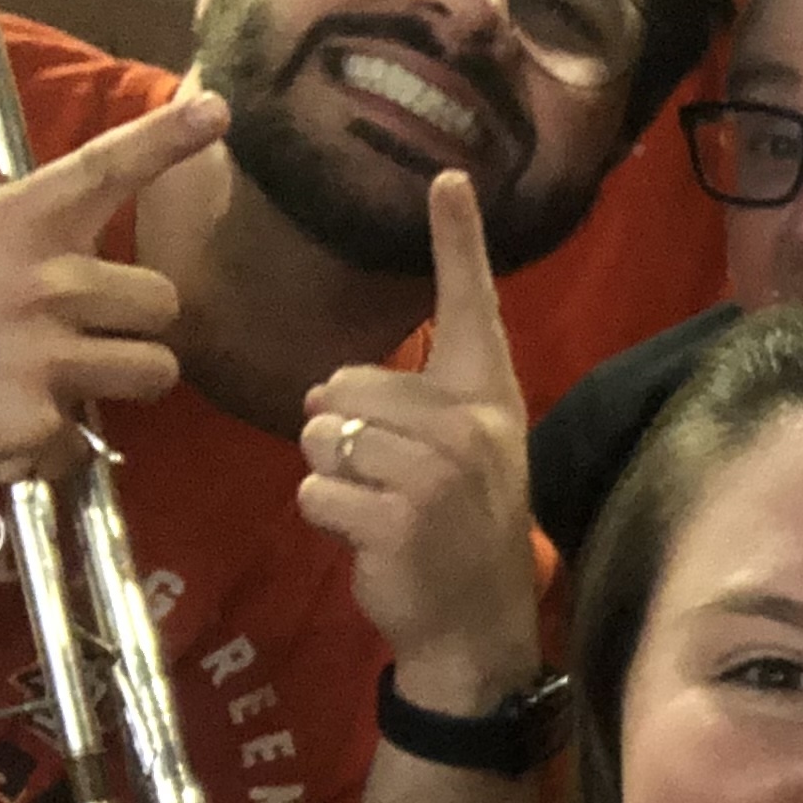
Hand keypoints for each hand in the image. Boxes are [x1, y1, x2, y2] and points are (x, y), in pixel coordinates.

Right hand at [0, 93, 221, 485]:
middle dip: (134, 319)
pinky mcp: (40, 426)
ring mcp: (47, 358)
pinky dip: (55, 443)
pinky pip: (89, 439)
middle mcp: (44, 284)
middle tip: (82, 330)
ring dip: (119, 379)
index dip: (166, 139)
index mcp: (12, 223)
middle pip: (163, 301)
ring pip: (154, 371)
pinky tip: (2, 427)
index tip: (219, 112)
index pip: (103, 169)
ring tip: (58, 379)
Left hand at [298, 171, 538, 711]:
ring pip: (320, 433)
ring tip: (375, 506)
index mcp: (488, 399)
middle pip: (344, 382)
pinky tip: (367, 537)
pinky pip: (313, 487)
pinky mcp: (398, 517)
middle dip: (337, 429)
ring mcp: (437, 473)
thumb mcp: (464, 456)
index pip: (471, 305)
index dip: (459, 239)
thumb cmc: (460, 532)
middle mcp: (469, 426)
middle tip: (383, 479)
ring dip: (327, 473)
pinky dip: (323, 514)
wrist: (478, 626)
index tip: (449, 176)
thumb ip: (416, 406)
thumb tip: (326, 391)